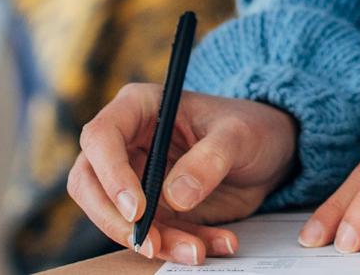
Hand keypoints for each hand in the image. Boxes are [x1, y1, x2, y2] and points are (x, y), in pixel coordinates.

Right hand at [68, 86, 297, 263]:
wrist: (270, 151)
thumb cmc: (250, 126)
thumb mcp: (238, 134)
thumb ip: (209, 159)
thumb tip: (175, 196)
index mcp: (138, 107)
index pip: (101, 137)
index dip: (111, 175)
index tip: (138, 209)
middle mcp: (128, 142)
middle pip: (89, 182)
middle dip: (114, 219)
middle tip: (149, 243)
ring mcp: (137, 178)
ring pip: (117, 217)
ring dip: (153, 241)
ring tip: (196, 251)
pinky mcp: (154, 209)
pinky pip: (152, 235)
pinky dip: (179, 246)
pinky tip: (216, 243)